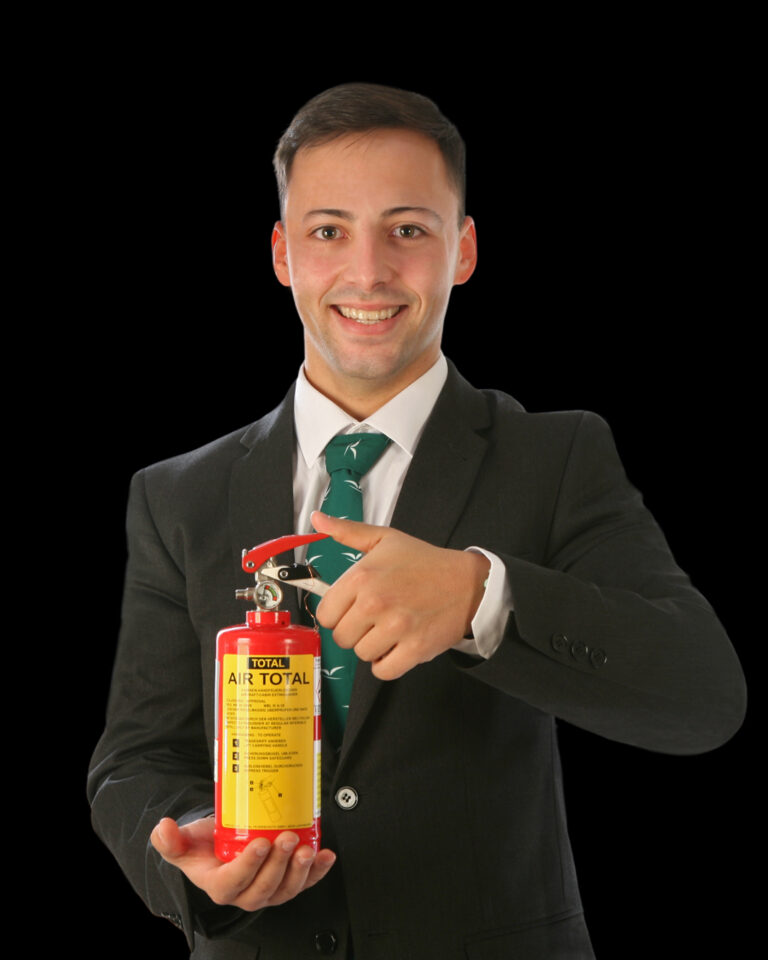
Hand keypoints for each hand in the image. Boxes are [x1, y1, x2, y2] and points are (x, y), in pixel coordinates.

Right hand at [150, 817, 335, 910]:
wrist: (221, 842)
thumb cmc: (204, 844)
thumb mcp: (184, 840)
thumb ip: (170, 839)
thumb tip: (163, 829)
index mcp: (218, 885)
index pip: (232, 883)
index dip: (248, 867)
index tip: (259, 843)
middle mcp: (244, 893)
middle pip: (263, 889)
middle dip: (278, 866)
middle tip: (285, 839)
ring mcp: (268, 889)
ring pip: (286, 890)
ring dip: (300, 871)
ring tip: (307, 849)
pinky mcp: (285, 881)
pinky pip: (304, 882)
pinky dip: (318, 871)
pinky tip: (326, 856)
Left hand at [311, 511, 489, 680]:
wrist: (467, 583)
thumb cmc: (425, 562)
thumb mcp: (385, 539)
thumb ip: (348, 532)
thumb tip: (318, 519)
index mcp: (362, 577)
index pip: (325, 613)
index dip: (337, 614)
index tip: (351, 609)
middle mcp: (375, 602)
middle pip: (341, 637)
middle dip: (355, 631)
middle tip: (374, 619)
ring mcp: (395, 628)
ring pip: (361, 654)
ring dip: (373, 647)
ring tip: (389, 630)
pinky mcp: (414, 648)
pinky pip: (383, 671)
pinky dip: (388, 663)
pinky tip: (397, 646)